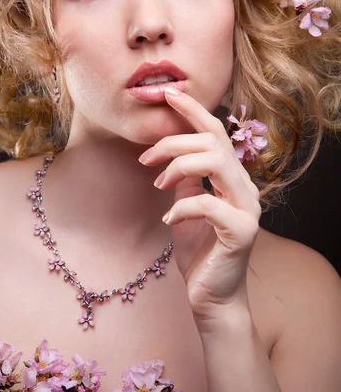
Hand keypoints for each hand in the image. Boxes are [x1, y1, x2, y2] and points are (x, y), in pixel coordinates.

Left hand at [138, 87, 261, 325]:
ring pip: (216, 162)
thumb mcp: (186, 205)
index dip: (193, 110)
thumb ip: (186, 178)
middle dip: (173, 142)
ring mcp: (247, 208)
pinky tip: (169, 220)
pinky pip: (209, 203)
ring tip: (157, 185)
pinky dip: (182, 207)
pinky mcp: (241, 231)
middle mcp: (244, 187)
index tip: (167, 94)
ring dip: (178, 167)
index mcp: (231, 178)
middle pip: (212, 142)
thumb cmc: (198, 250)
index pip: (215, 132)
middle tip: (145, 160)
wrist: (211, 297)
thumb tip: (171, 153)